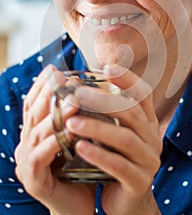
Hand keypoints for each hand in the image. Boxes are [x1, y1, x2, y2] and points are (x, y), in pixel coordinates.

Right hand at [15, 65, 95, 214]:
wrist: (76, 206)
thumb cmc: (79, 168)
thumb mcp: (76, 138)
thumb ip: (76, 117)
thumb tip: (86, 90)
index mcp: (34, 133)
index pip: (34, 104)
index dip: (42, 86)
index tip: (54, 70)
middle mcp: (26, 144)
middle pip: (34, 112)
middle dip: (47, 92)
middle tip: (61, 77)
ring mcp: (27, 161)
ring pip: (39, 131)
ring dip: (56, 114)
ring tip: (73, 101)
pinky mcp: (34, 178)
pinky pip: (43, 156)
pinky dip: (56, 142)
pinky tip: (71, 131)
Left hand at [66, 65, 162, 214]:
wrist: (126, 201)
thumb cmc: (115, 160)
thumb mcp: (115, 134)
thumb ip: (108, 114)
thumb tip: (83, 86)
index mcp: (147, 123)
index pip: (143, 94)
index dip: (128, 78)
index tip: (107, 67)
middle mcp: (153, 138)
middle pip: (131, 112)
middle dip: (103, 101)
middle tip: (76, 95)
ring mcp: (149, 160)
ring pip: (124, 138)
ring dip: (97, 128)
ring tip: (71, 122)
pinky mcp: (140, 181)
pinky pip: (119, 165)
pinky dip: (99, 155)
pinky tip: (79, 147)